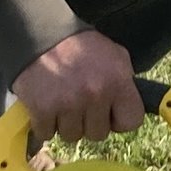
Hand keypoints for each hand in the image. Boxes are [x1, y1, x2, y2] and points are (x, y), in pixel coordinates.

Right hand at [13, 28, 142, 144]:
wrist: (38, 35)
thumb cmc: (78, 46)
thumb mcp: (114, 55)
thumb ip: (126, 82)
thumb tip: (130, 107)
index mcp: (118, 80)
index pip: (132, 121)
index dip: (119, 120)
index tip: (108, 113)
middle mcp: (96, 93)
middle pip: (98, 134)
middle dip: (88, 122)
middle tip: (79, 101)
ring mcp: (69, 102)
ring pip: (72, 136)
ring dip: (66, 123)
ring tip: (61, 100)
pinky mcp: (43, 109)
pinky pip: (47, 133)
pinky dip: (44, 124)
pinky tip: (46, 104)